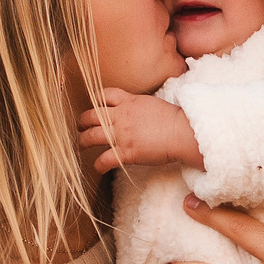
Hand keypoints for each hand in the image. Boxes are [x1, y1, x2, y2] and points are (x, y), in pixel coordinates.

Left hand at [78, 89, 202, 174]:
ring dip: (83, 141)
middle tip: (81, 126)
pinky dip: (98, 165)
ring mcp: (122, 134)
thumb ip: (138, 106)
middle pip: (92, 115)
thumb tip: (136, 110)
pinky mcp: (126, 152)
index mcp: (129, 102)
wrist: (182, 132)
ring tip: (81, 145)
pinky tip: (98, 167)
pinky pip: (104, 159)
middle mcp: (121, 116)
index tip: (93, 106)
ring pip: (91, 136)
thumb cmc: (174, 119)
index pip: (104, 95)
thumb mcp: (152, 104)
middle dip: (83, 121)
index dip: (94, 100)